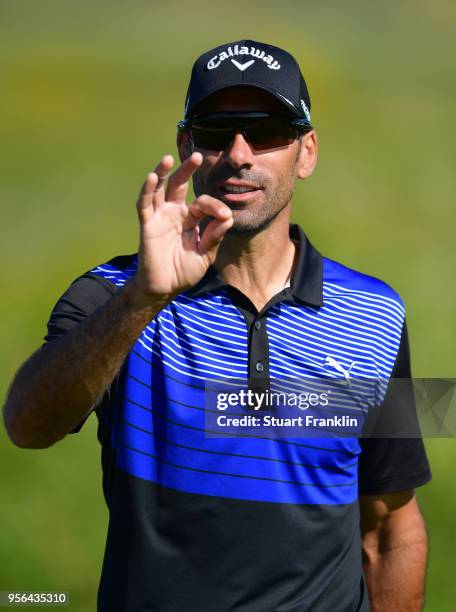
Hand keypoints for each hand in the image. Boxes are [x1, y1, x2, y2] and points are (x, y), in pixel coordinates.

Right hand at [132, 152, 232, 301]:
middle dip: (187, 170)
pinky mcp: (147, 224)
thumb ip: (215, 236)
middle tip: (197, 156)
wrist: (165, 288)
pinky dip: (147, 190)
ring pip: (160, 189)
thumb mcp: (205, 255)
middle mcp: (175, 213)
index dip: (215, 207)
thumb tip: (227, 216)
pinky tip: (152, 177)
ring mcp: (160, 217)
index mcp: (191, 219)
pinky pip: (145, 204)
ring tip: (168, 158)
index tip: (225, 217)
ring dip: (163, 173)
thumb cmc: (184, 271)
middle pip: (180, 185)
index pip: (203, 204)